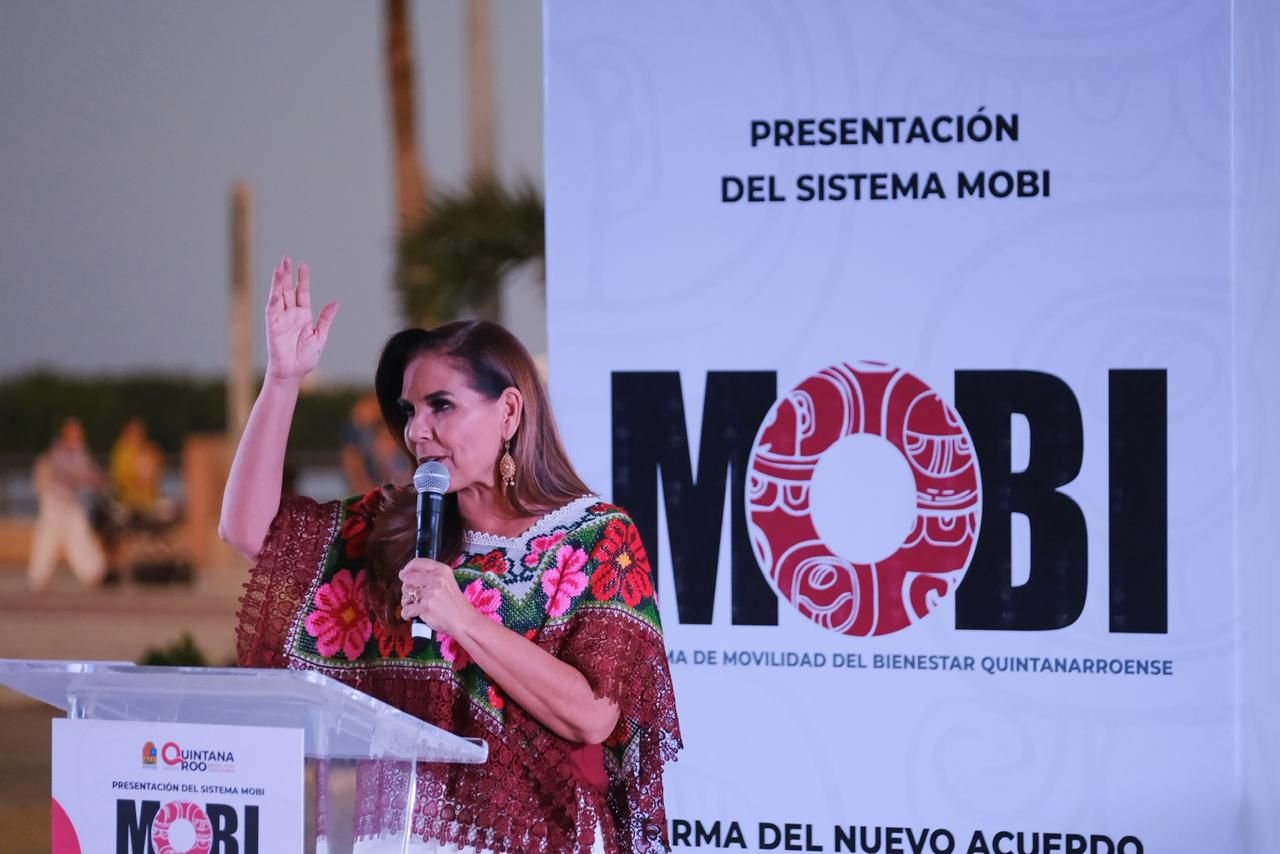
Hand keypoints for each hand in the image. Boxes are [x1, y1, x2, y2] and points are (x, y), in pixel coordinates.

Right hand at [265, 256, 339, 380]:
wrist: (294, 372)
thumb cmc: (306, 358)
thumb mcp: (320, 335)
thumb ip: (326, 318)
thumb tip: (336, 302)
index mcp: (303, 315)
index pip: (302, 292)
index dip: (302, 279)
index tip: (303, 265)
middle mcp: (291, 314)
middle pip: (288, 290)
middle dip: (286, 275)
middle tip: (286, 258)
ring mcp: (280, 319)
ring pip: (278, 296)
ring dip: (278, 282)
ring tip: (279, 268)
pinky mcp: (272, 326)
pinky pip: (272, 310)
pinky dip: (273, 300)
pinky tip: (276, 290)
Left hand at [399, 558, 474, 637]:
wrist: (463, 621)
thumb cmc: (455, 604)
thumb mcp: (447, 582)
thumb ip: (430, 576)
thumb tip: (406, 574)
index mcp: (442, 570)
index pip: (417, 563)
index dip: (407, 569)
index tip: (403, 574)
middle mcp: (436, 579)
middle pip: (408, 578)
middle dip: (406, 588)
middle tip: (411, 595)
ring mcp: (431, 593)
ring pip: (406, 594)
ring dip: (406, 602)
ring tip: (414, 606)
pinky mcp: (426, 607)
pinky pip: (406, 609)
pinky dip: (407, 614)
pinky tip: (413, 615)